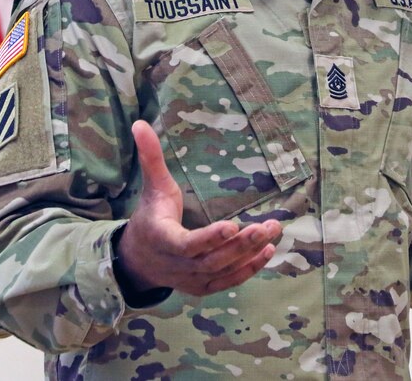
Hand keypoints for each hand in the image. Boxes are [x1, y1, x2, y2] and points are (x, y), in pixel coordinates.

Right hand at [114, 120, 281, 296]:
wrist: (139, 259)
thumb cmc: (151, 216)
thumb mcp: (152, 186)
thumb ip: (151, 157)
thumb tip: (140, 123)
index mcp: (162, 239)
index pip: (187, 244)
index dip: (209, 238)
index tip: (232, 225)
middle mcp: (176, 265)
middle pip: (212, 260)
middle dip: (241, 244)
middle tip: (266, 225)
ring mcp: (190, 280)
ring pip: (223, 270)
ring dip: (250, 254)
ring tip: (272, 231)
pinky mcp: (202, 287)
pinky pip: (228, 282)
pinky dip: (249, 269)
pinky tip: (268, 251)